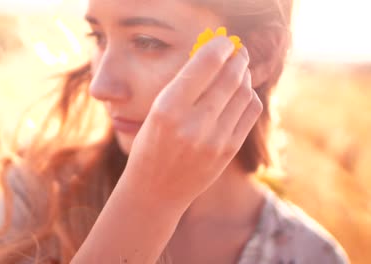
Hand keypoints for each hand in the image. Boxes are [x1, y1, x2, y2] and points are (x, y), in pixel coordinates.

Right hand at [122, 37, 262, 206]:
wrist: (156, 190)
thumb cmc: (151, 145)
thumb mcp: (155, 111)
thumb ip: (183, 86)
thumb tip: (213, 56)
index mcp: (167, 109)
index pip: (204, 64)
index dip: (219, 46)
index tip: (223, 41)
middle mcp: (192, 124)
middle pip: (230, 76)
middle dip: (237, 57)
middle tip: (237, 51)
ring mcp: (214, 139)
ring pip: (244, 92)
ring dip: (244, 75)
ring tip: (237, 71)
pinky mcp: (228, 150)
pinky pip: (250, 112)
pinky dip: (248, 96)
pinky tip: (240, 93)